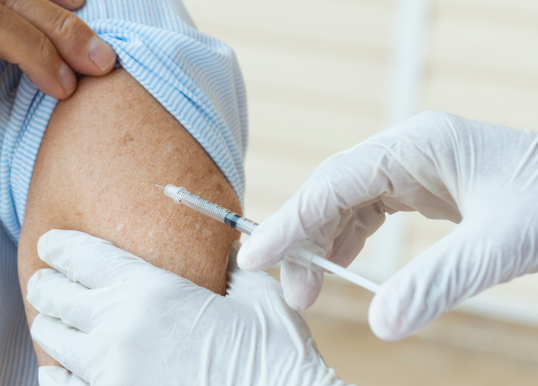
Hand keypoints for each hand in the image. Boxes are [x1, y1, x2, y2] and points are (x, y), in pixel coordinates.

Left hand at [26, 230, 344, 385]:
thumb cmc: (276, 357)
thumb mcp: (257, 297)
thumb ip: (231, 266)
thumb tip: (227, 249)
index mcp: (151, 290)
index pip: (81, 255)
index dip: (58, 246)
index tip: (49, 244)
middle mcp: (120, 329)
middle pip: (54, 295)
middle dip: (46, 284)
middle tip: (46, 281)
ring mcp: (110, 375)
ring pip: (52, 339)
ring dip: (50, 325)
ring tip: (54, 321)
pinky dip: (55, 373)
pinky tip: (59, 368)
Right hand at [238, 110, 537, 340]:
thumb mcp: (502, 244)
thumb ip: (438, 282)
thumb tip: (381, 326)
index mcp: (418, 145)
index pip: (334, 182)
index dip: (291, 221)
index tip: (257, 256)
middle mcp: (408, 150)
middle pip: (332, 190)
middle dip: (304, 239)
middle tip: (295, 293)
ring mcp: (415, 166)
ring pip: (346, 201)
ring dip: (323, 243)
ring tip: (310, 288)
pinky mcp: (424, 185)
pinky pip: (370, 210)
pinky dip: (349, 240)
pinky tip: (340, 267)